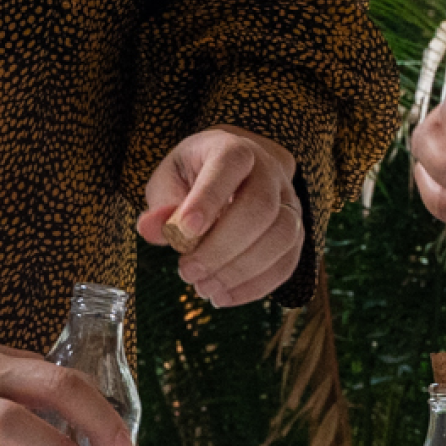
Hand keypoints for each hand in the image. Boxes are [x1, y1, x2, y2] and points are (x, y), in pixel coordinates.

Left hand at [137, 126, 303, 305]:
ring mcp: (288, 201)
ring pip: (282, 236)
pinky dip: (256, 285)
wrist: (236, 173)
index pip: (229, 165)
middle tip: (187, 271)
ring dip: (241, 270)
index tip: (184, 232)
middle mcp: (269, 171)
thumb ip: (162, 205)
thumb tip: (150, 227)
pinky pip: (287, 260)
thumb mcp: (170, 180)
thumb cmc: (196, 177)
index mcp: (234, 149)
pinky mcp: (295, 231)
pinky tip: (225, 296)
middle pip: (260, 206)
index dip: (208, 199)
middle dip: (222, 247)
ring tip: (205, 287)